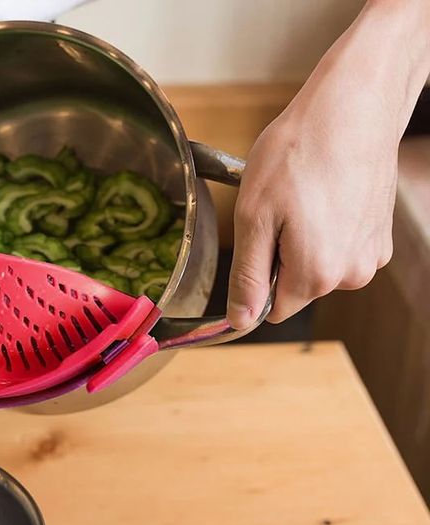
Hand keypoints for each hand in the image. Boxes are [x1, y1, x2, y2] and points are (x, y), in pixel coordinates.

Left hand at [225, 0, 429, 328]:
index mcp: (316, 275)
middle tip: (281, 211)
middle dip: (281, 258)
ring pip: (318, 269)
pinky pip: (340, 249)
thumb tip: (241, 320)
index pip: (272, 310)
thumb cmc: (300, 153)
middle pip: (296, 289)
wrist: (354, 106)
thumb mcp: (254, 218)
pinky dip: (328, 229)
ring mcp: (371, 255)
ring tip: (305, 199)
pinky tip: (327, 196)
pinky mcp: (381, 236)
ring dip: (304, 243)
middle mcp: (351, 275)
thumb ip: (247, 277)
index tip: (259, 241)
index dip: (257, 280)